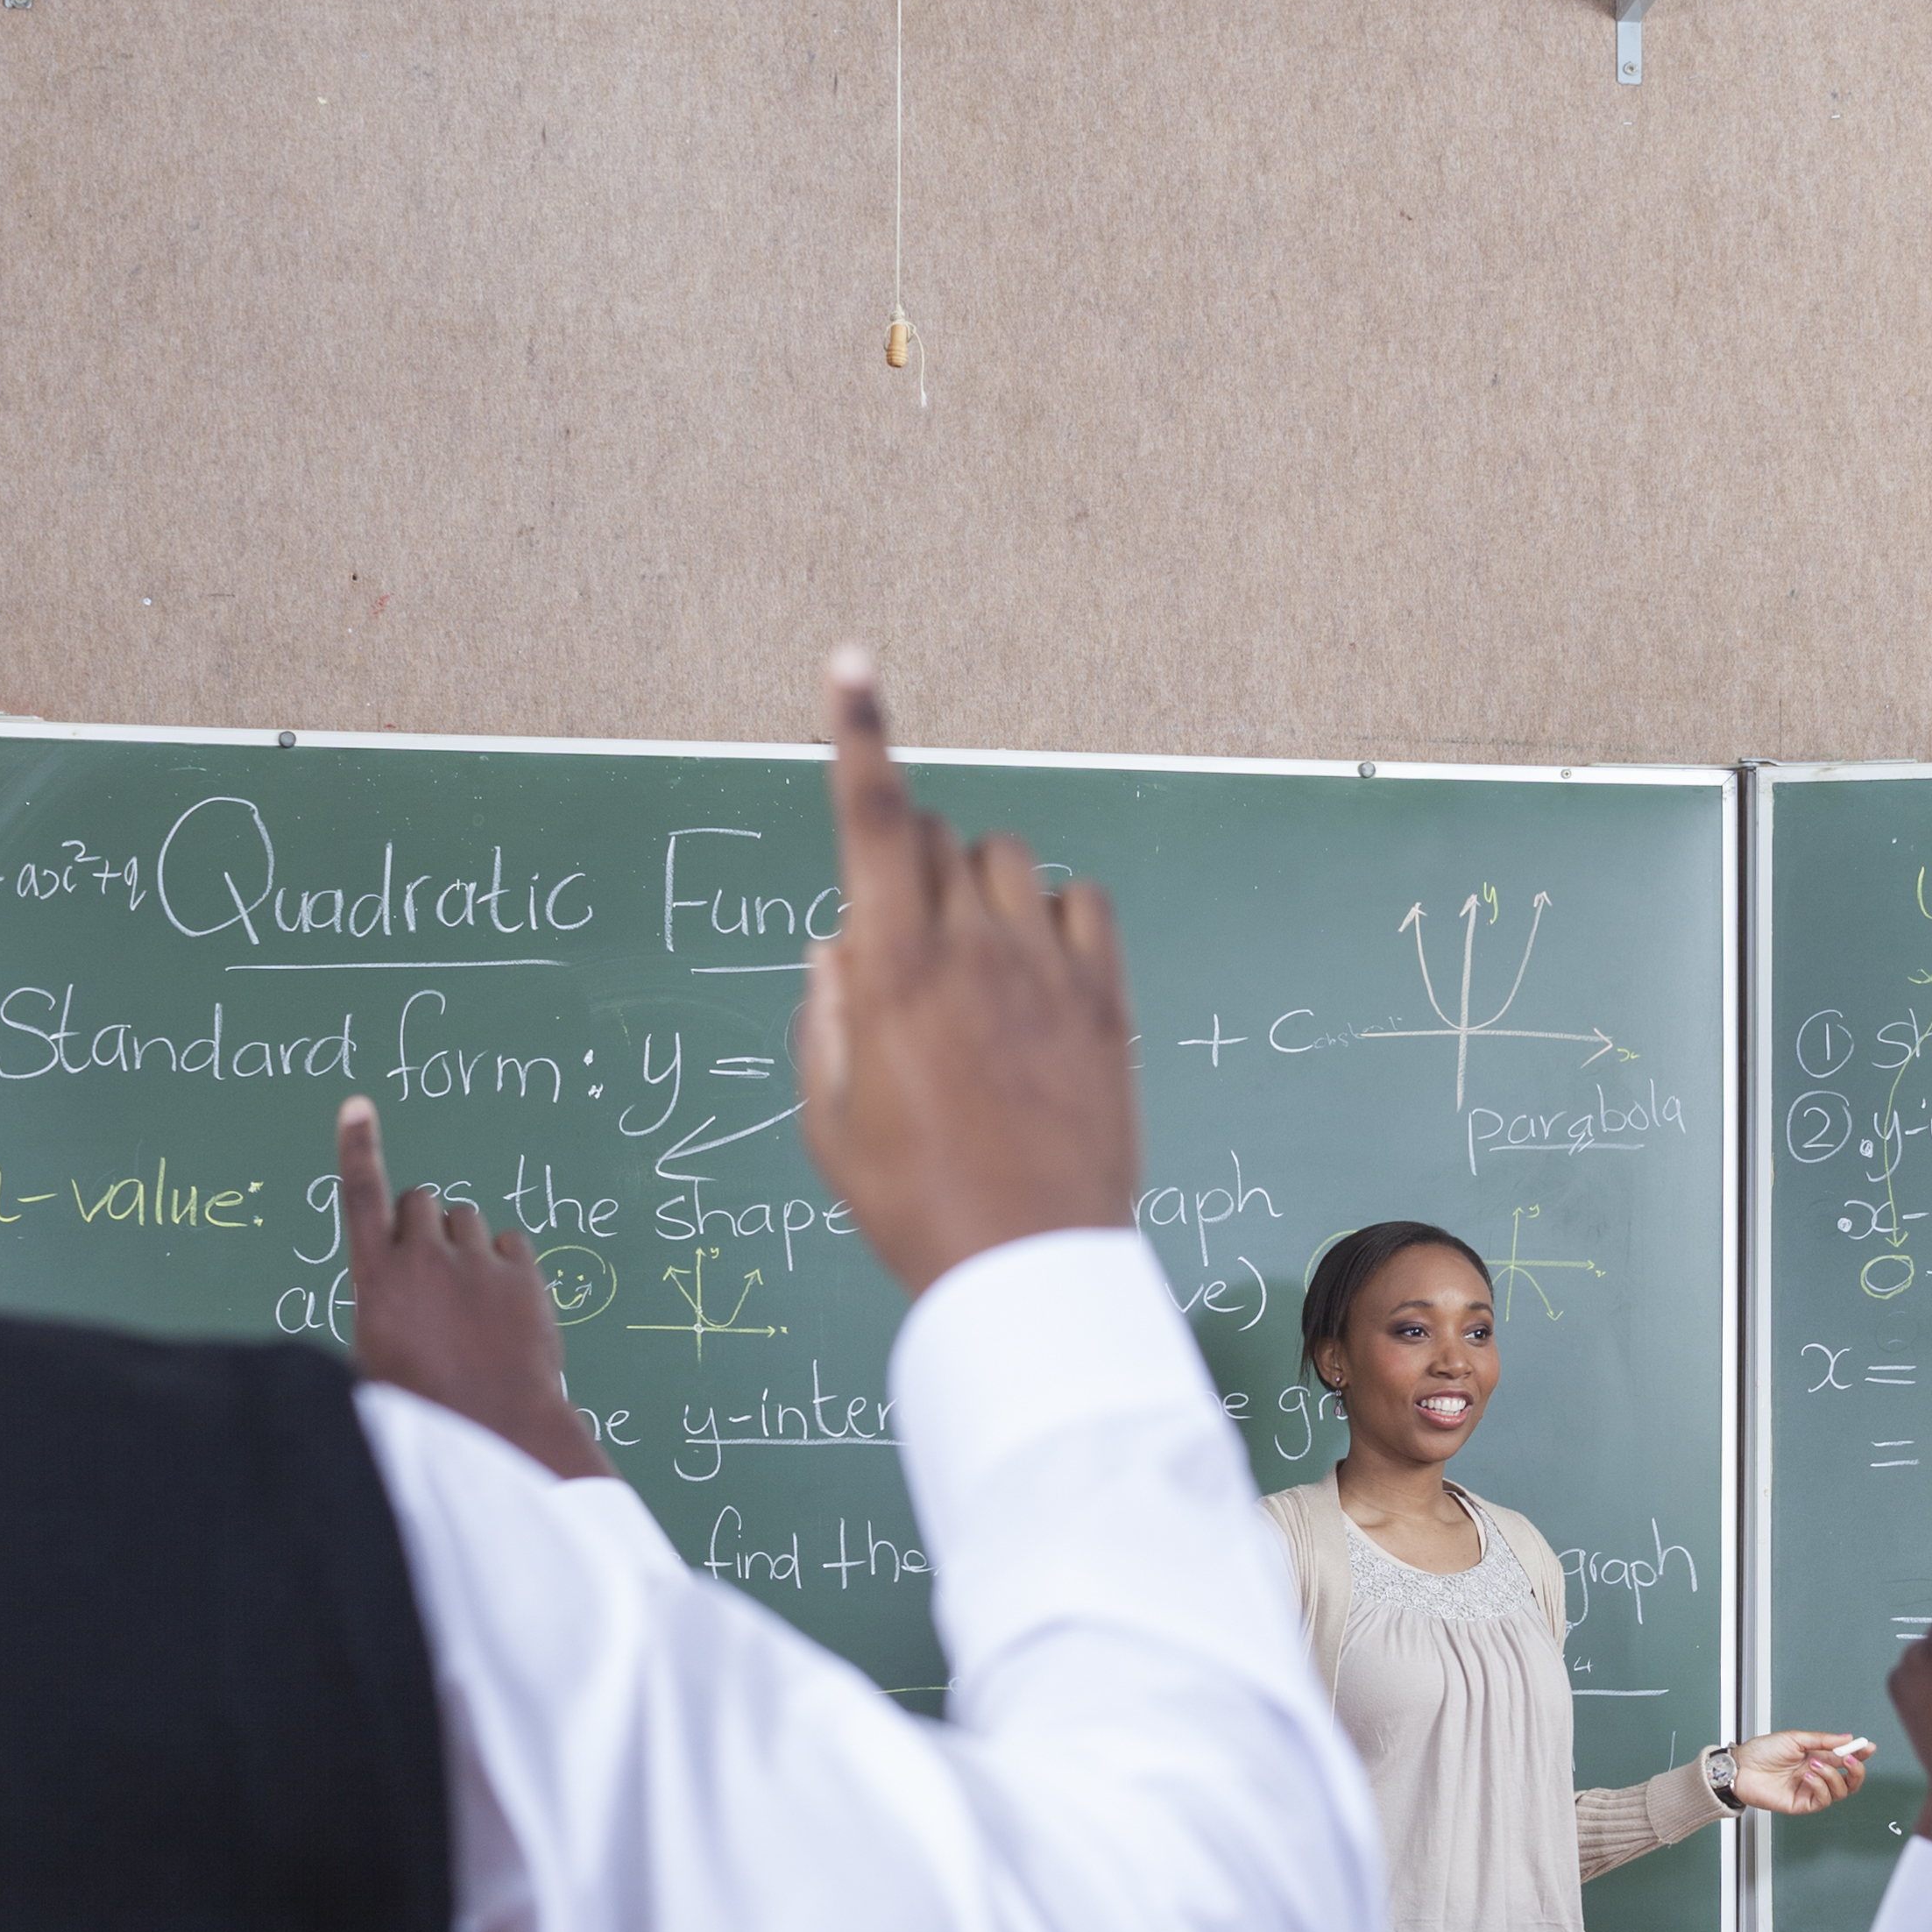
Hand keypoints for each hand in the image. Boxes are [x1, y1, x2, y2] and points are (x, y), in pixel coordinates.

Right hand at [337, 1096, 607, 1481]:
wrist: (494, 1429)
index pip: (360, 1196)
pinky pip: (512, 1243)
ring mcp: (478, 1263)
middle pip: (420, 1200)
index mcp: (377, 1279)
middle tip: (432, 1271)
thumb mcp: (374, 1362)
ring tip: (469, 1299)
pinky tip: (504, 1305)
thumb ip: (379, 1311)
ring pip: (466, 1219)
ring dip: (464, 1244)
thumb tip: (388, 1302)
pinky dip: (506, 1263)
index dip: (357, 1147)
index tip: (358, 1106)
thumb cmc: (424, 1408)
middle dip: (422, 1223)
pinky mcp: (524, 1275)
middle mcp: (424, 1258)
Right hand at [795, 651, 1143, 1292]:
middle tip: (903, 946)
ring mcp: (1047, 968)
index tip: (851, 665)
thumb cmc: (915, 1201)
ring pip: (1007, 859)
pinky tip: (1038, 971)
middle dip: (908, 863)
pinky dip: (1054, 915)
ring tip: (973, 968)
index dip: (860, 731)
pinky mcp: (1105, 999)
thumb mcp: (831, 1118)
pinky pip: (1082, 902)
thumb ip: (826, 1014)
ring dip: (978, 886)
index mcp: (891, 970)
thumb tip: (839, 942)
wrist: (1028, 1266)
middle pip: (935, 835)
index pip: (874, 818)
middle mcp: (970, 949)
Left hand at [1722, 1730, 1875, 1817]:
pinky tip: (1808, 1776)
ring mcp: (1810, 1790)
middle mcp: (1817, 1775)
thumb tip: (1847, 1738)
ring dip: (1832, 1776)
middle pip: (1850, 1780)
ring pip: (1840, 1792)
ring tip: (1813, 1765)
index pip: (1845, 1758)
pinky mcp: (1802, 1804)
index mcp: (1817, 1757)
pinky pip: (1823, 1800)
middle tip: (1850, 1760)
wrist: (1741, 1767)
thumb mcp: (1795, 1738)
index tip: (1868, 1747)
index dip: (1859, 1754)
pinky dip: (1820, 1787)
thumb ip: (1823, 1740)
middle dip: (1857, 1770)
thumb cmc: (1761, 1752)